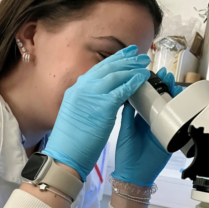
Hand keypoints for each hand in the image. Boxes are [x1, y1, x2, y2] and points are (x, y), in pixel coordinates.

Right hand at [46, 45, 150, 174]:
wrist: (64, 154)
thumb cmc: (72, 139)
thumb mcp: (77, 112)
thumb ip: (89, 100)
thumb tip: (103, 95)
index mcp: (76, 90)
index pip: (97, 69)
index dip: (113, 60)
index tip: (125, 54)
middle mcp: (82, 89)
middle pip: (107, 68)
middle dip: (125, 60)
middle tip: (139, 54)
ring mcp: (91, 96)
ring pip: (115, 75)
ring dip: (132, 68)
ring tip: (144, 64)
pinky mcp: (102, 106)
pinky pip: (121, 90)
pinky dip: (133, 82)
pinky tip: (143, 78)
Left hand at [112, 68, 177, 186]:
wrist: (134, 175)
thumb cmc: (127, 155)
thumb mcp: (125, 132)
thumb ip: (127, 116)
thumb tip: (126, 97)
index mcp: (140, 119)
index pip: (146, 99)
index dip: (149, 87)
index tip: (150, 75)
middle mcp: (153, 122)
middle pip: (161, 101)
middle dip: (164, 87)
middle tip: (166, 75)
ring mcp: (163, 130)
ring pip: (171, 110)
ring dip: (174, 97)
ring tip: (174, 85)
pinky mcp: (171, 138)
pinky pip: (178, 124)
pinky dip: (182, 115)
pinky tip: (182, 105)